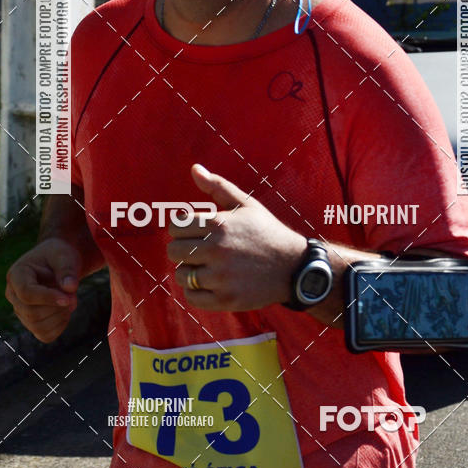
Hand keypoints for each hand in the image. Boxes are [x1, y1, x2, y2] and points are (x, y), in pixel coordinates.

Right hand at [5, 238, 81, 342]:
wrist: (59, 263)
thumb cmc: (59, 256)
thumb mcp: (64, 255)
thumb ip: (66, 269)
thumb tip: (70, 288)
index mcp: (16, 275)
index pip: (26, 294)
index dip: (48, 298)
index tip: (68, 297)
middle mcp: (13, 295)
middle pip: (31, 313)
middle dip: (57, 308)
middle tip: (74, 296)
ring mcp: (21, 310)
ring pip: (38, 326)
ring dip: (61, 316)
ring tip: (71, 300)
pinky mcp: (31, 322)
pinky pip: (45, 335)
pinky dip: (60, 326)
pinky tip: (66, 310)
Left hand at [169, 164, 305, 310]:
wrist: (293, 266)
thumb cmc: (266, 231)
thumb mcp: (246, 204)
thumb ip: (218, 186)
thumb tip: (195, 169)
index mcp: (218, 225)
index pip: (176, 227)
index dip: (182, 228)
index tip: (194, 232)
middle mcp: (217, 250)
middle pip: (174, 251)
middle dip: (182, 249)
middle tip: (197, 249)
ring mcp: (221, 277)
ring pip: (182, 275)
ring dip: (189, 271)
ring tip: (205, 266)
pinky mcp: (226, 299)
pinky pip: (192, 297)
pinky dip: (195, 291)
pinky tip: (209, 282)